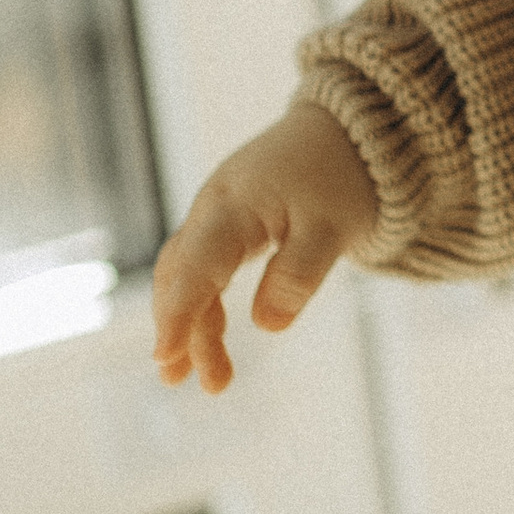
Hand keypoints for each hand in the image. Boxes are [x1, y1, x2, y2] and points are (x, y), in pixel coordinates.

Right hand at [151, 98, 379, 392]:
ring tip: (203, 381)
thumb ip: (300, 272)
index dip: (177, 313)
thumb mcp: (334, 226)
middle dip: (180, 330)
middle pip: (184, 275)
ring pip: (190, 276)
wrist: (348, 131)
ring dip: (191, 327)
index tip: (165, 354)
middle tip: (183, 382)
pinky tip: (211, 342)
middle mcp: (213, 210)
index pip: (196, 266)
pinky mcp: (229, 226)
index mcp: (233, 206)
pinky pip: (205, 270)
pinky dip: (205, 308)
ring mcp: (217, 217)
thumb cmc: (341, 175)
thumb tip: (266, 326)